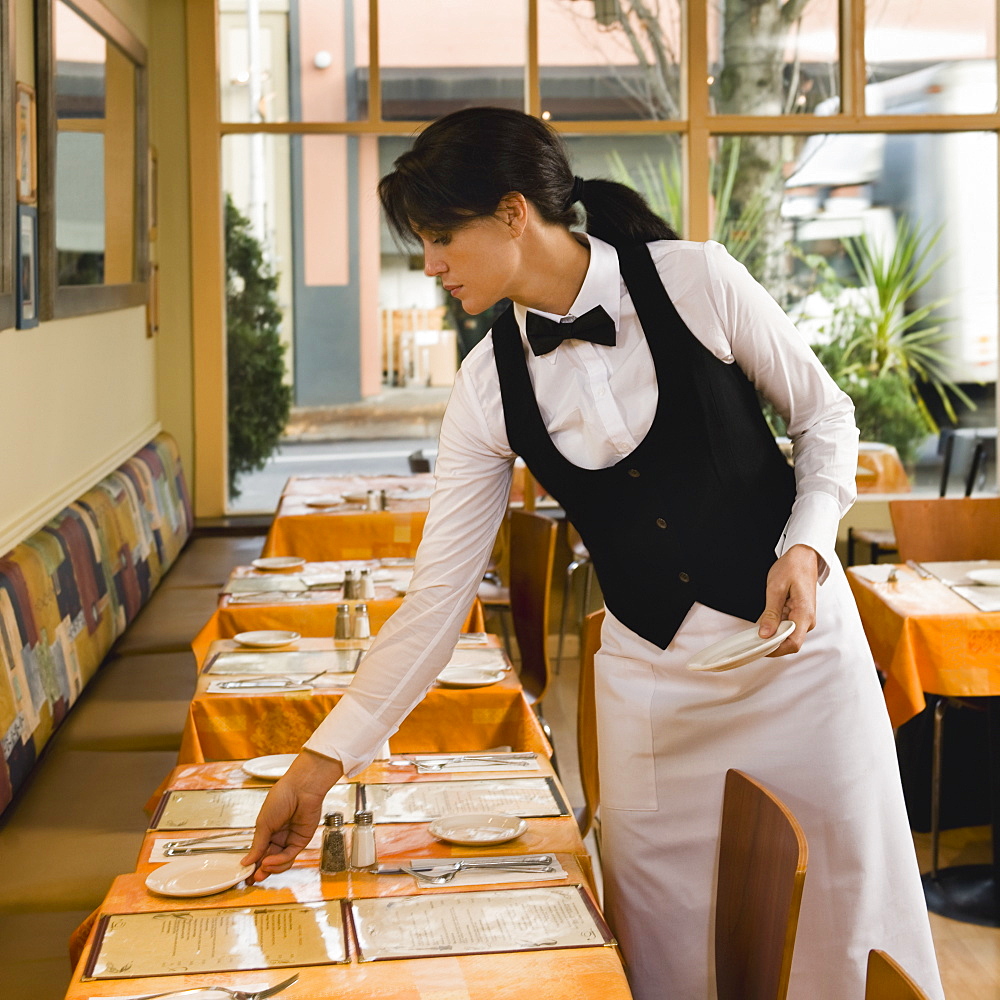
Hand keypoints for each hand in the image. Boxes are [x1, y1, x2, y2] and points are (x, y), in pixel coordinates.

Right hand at [241, 749, 343, 881]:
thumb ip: (257, 844)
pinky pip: (289, 856)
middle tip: (251, 879)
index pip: (259, 851)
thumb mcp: (263, 823)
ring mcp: (290, 839)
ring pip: (280, 861)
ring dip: (270, 868)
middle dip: (260, 870)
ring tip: (261, 870)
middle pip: (269, 859)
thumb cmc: (282, 797)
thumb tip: (246, 862)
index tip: (243, 875)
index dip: (252, 864)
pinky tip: (270, 862)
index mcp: (267, 830)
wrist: (301, 788)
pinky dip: (279, 861)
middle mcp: (279, 836)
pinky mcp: (301, 840)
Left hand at [757, 544, 818, 656]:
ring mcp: (805, 619)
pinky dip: (775, 629)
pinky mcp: (800, 616)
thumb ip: (771, 613)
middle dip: (771, 645)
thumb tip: (765, 634)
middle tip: (751, 642)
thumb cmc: (792, 568)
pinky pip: (788, 628)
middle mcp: (808, 620)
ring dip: (772, 636)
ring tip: (755, 633)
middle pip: (790, 643)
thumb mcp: (776, 588)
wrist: (804, 557)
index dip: (775, 649)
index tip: (758, 648)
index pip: (792, 643)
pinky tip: (764, 624)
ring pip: (788, 637)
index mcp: (804, 614)